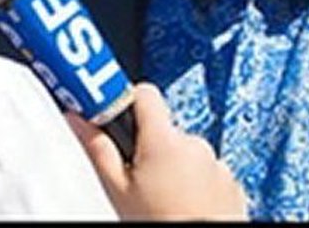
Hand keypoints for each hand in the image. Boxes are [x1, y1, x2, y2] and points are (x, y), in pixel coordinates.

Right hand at [65, 82, 247, 220]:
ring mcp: (216, 164)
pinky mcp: (231, 184)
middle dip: (148, 147)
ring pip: (185, 152)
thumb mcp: (118, 190)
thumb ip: (98, 148)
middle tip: (136, 177)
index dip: (126, 102)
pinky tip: (183, 204)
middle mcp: (195, 144)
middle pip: (163, 129)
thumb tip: (77, 119)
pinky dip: (195, 183)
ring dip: (173, 167)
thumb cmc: (161, 224)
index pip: (143, 93)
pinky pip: (206, 171)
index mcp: (164, 140)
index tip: (114, 114)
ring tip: (161, 197)